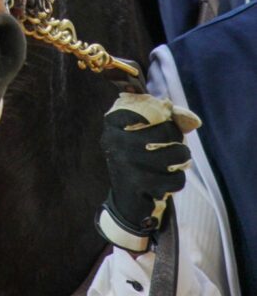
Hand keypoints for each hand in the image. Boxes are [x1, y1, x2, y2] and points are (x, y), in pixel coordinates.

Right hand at [99, 93, 199, 244]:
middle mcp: (115, 140)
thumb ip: (165, 119)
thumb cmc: (137, 158)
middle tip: (177, 143)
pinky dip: (178, 179)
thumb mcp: (142, 133)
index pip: (144, 106)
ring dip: (183, 157)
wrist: (125, 201)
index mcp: (112, 123)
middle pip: (166, 131)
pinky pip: (176, 178)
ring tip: (179, 158)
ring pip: (176, 154)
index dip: (164, 116)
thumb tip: (195, 121)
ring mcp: (126, 163)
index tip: (163, 122)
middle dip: (178, 137)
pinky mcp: (140, 184)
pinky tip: (169, 179)